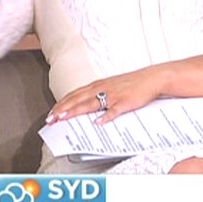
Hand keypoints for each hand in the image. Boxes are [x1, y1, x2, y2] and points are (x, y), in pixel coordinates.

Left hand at [46, 67, 164, 124]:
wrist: (152, 78)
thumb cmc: (133, 83)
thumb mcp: (112, 86)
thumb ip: (98, 94)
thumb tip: (85, 104)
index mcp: (99, 85)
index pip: (75, 94)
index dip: (62, 103)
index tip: (51, 112)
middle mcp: (103, 89)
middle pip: (78, 99)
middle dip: (62, 108)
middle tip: (51, 118)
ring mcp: (113, 95)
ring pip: (90, 103)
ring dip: (75, 110)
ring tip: (64, 118)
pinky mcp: (125, 102)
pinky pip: (114, 111)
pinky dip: (105, 117)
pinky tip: (98, 123)